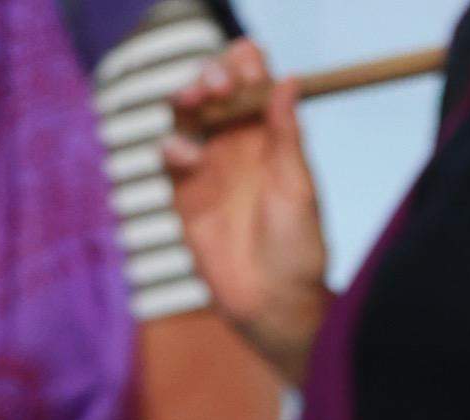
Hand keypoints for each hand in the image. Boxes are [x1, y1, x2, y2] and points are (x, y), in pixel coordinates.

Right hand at [166, 46, 329, 385]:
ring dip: (187, 99)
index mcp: (269, 139)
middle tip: (217, 81)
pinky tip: (186, 155)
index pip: (252, 86)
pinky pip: (171, 159)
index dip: (246, 66)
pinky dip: (173, 148)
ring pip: (188, 116)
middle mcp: (237, 147)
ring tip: (194, 99)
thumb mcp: (298, 189)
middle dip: (212, 75)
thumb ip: (287, 135)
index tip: (247, 62)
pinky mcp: (186, 196)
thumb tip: (290, 80)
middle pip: (215, 92)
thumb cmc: (298, 252)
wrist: (275, 307)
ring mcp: (209, 169)